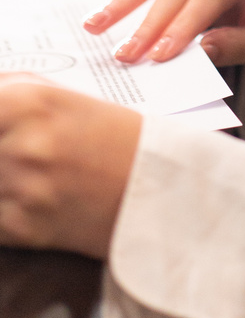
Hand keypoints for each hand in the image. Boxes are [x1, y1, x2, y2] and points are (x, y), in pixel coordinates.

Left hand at [0, 83, 139, 257]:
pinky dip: (1, 208)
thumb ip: (7, 89)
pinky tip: (20, 200)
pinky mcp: (22, 228)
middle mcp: (21, 143)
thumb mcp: (59, 96)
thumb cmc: (109, 137)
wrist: (156, 189)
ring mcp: (21, 188)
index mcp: (28, 101)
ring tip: (18, 174)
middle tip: (8, 153)